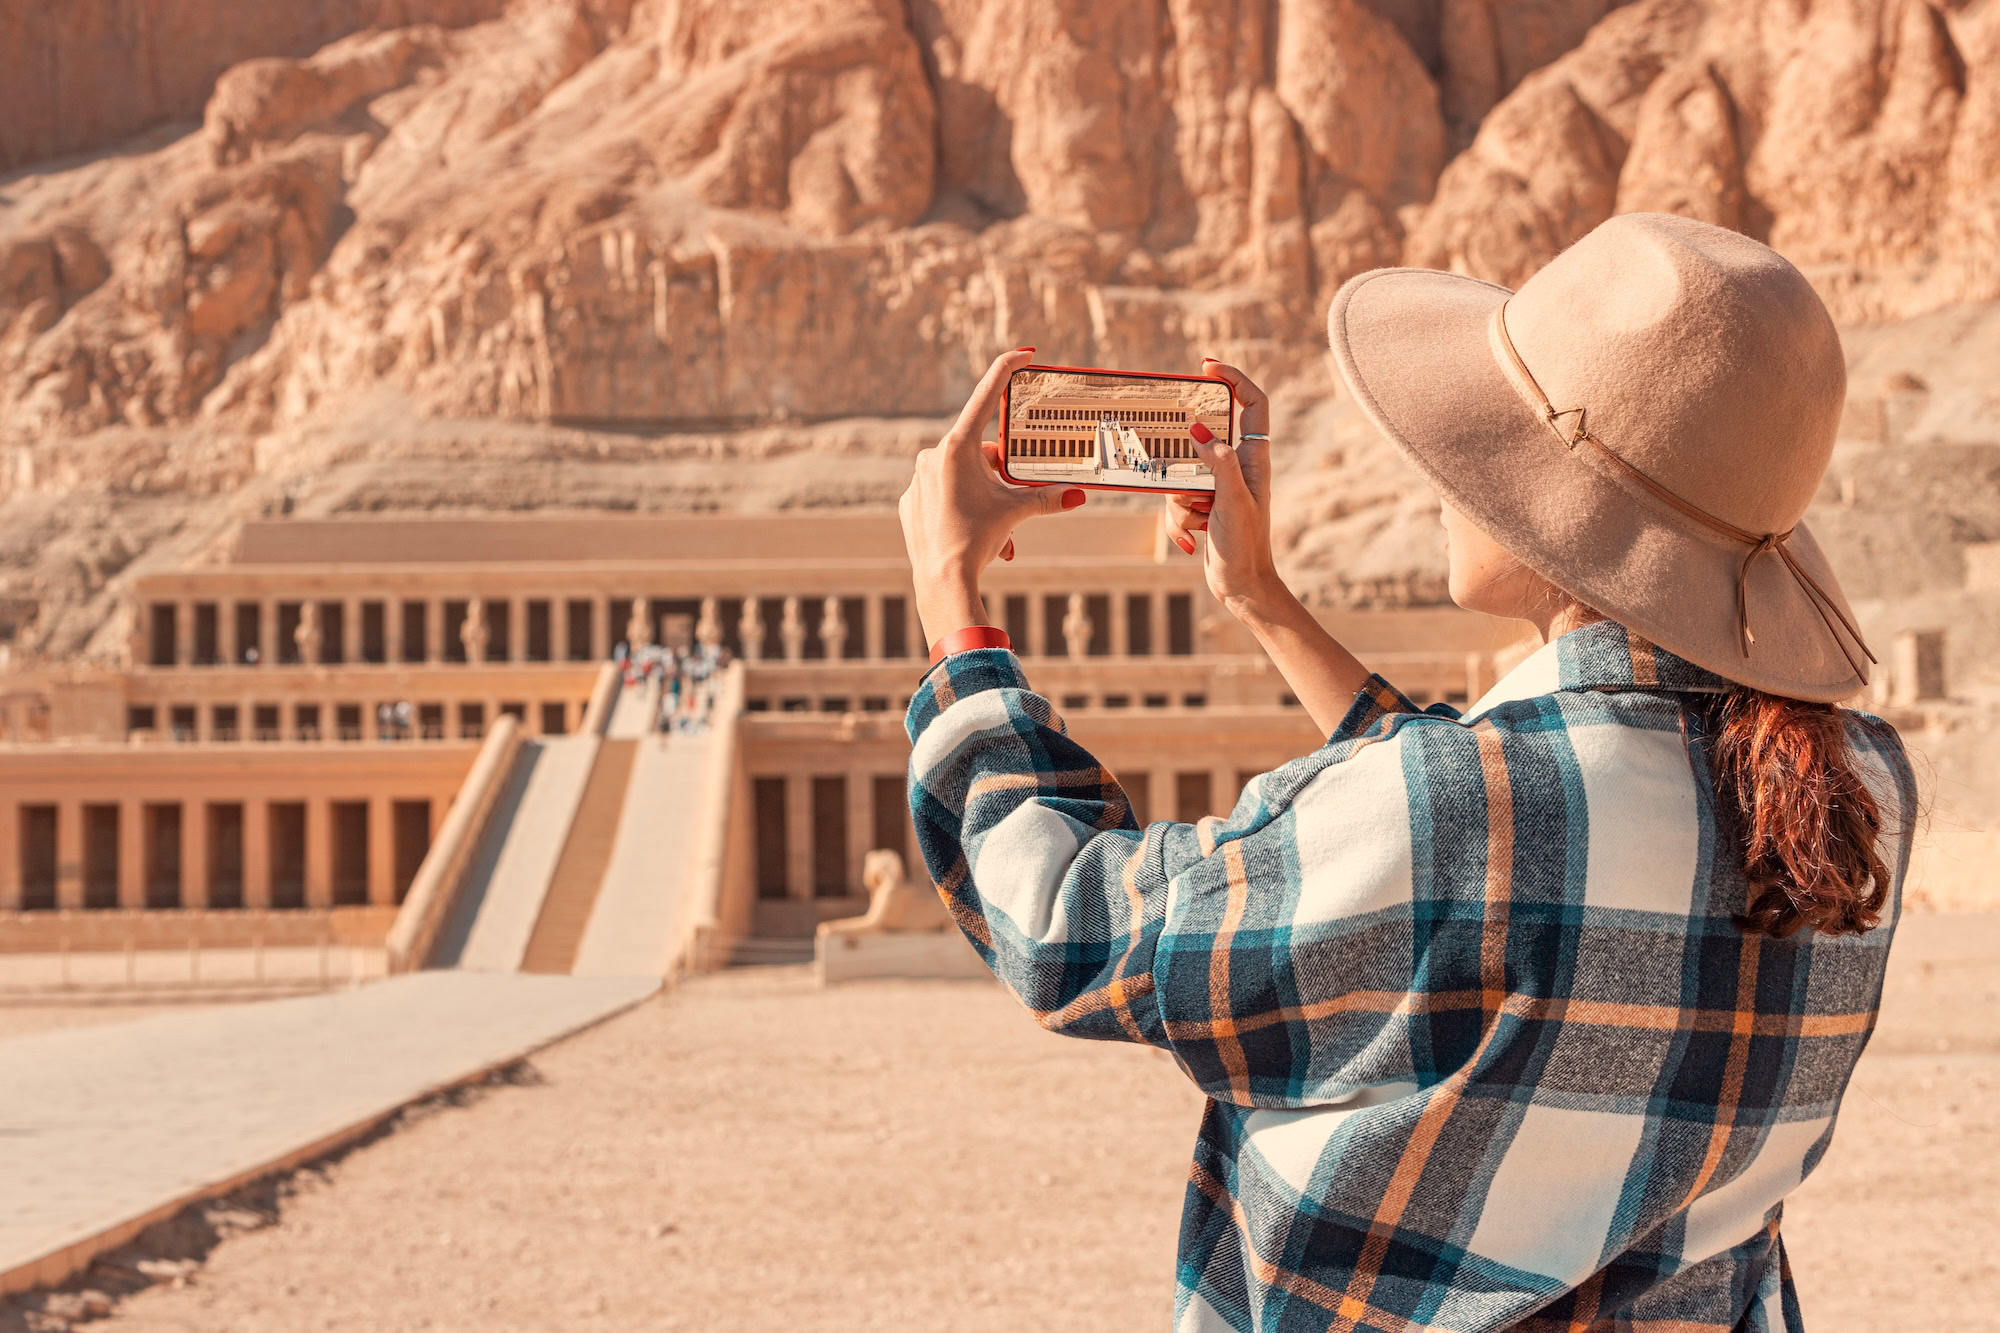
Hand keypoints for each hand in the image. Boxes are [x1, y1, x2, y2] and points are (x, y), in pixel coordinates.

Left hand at [899, 348, 1087, 645]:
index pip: (987, 395)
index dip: (1007, 369)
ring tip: (996, 529)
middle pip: (981, 451)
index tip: (1023, 352)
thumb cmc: (979, 539)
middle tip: (1012, 498)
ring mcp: (918, 478)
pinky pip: (943, 494)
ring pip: (963, 476)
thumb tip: (1079, 495)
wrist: (942, 580)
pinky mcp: (911, 502)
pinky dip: (962, 506)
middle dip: (1001, 473)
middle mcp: (933, 455)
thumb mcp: (1016, 512)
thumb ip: (1048, 498)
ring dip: (985, 494)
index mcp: (958, 446)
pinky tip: (969, 531)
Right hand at [1163, 359, 1281, 614]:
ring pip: (1182, 470)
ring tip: (1202, 520)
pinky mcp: (1202, 503)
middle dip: (1186, 457)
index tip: (1207, 366)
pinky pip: (1175, 497)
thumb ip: (1218, 464)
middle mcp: (1237, 466)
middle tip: (1180, 462)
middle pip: (1204, 437)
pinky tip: (1193, 538)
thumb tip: (1199, 429)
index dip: (1233, 378)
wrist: (1241, 587)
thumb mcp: (1233, 503)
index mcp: (1253, 458)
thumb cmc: (1246, 547)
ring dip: (1181, 498)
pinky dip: (1178, 519)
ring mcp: (1217, 485)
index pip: (1252, 403)